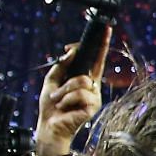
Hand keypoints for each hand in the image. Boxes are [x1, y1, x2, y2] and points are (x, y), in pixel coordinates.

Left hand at [34, 27, 110, 151]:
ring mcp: (94, 97)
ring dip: (64, 91)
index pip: (96, 59)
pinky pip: (80, 94)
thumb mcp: (52, 80)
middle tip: (55, 92)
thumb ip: (61, 65)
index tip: (106, 29)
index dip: (101, 44)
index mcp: (85, 79)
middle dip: (67, 79)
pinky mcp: (93, 107)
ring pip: (81, 81)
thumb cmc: (51, 106)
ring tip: (58, 101)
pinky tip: (64, 108)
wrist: (49, 126)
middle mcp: (93, 87)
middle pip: (88, 69)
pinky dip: (67, 100)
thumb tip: (70, 52)